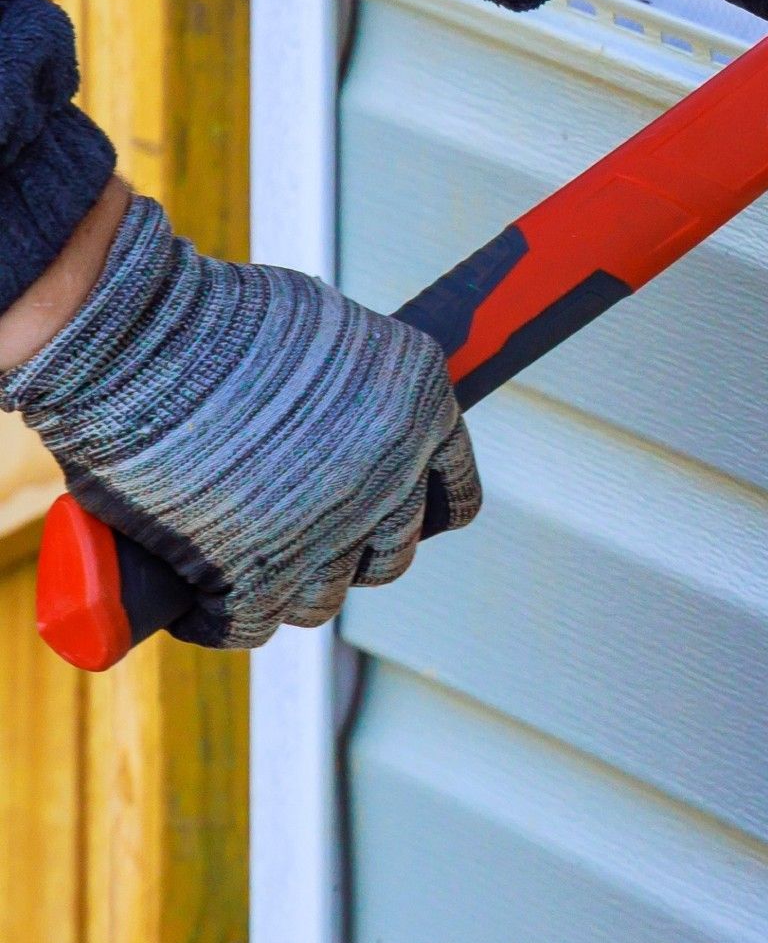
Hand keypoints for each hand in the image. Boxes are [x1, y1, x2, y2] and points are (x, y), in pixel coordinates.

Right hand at [0, 193, 477, 648]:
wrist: (140, 338)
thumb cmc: (220, 318)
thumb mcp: (326, 330)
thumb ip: (355, 383)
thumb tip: (346, 418)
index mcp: (424, 407)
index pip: (453, 493)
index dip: (416, 509)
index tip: (387, 513)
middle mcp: (392, 475)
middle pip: (392, 555)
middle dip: (351, 551)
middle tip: (299, 535)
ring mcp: (330, 532)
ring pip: (324, 597)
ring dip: (290, 589)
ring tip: (245, 563)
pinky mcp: (256, 576)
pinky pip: (252, 624)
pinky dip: (221, 620)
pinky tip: (200, 605)